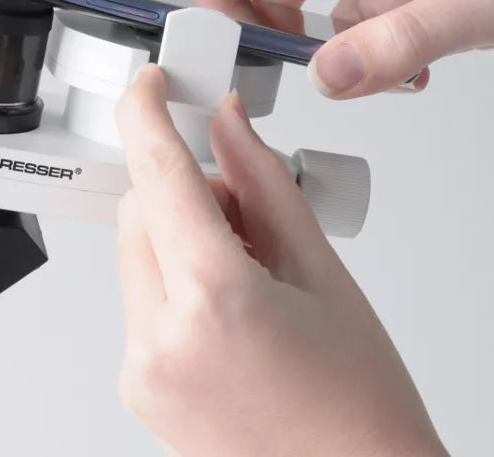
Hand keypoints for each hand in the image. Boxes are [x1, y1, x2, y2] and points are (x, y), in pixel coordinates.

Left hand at [114, 64, 446, 455]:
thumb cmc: (358, 405)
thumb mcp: (322, 276)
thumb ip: (265, 188)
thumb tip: (230, 128)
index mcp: (214, 302)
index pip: (159, 177)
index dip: (146, 116)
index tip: (149, 87)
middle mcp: (161, 339)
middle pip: (140, 215)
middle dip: (182, 194)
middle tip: (243, 211)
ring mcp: (142, 369)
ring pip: (134, 257)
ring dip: (177, 241)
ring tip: (246, 274)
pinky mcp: (136, 387)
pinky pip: (137, 304)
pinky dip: (172, 285)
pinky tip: (228, 311)